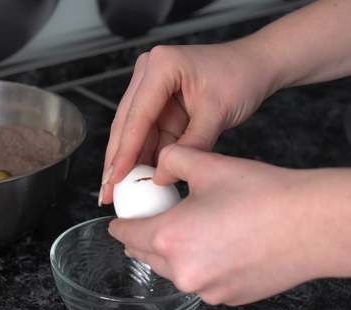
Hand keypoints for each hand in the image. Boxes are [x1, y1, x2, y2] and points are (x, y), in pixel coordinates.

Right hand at [99, 41, 277, 205]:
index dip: (125, 150)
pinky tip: (137, 176)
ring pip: (133, 131)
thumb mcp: (218, 113)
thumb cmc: (242, 77)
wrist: (257, 66)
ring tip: (117, 190)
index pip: (138, 115)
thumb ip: (190, 145)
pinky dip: (144, 155)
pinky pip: (147, 134)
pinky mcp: (158, 102)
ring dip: (128, 161)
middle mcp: (149, 73)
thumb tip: (162, 176)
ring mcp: (151, 87)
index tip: (116, 178)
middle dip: (117, 159)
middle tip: (108, 189)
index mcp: (162, 65)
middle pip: (126, 123)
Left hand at [108, 144, 350, 305]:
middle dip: (144, 237)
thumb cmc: (264, 195)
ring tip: (192, 228)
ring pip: (172, 270)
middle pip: (145, 255)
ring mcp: (206, 290)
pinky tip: (217, 244)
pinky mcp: (228, 298)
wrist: (312, 225)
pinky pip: (199, 281)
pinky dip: (198, 265)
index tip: (121, 219)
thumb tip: (159, 165)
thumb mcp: (208, 165)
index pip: (126, 234)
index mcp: (170, 237)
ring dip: (171, 252)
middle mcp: (183, 271)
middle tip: (155, 218)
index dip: (120, 223)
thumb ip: (172, 159)